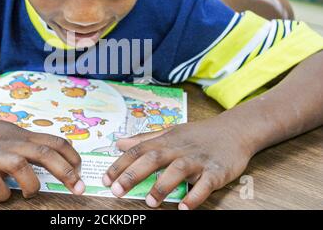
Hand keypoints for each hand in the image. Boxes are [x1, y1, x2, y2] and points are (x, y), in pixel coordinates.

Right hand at [0, 116, 83, 201]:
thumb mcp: (14, 132)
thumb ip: (33, 142)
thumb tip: (59, 154)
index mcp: (24, 136)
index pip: (55, 142)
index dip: (72, 157)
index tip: (81, 171)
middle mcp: (12, 144)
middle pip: (44, 154)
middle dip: (65, 172)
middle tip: (78, 188)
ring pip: (20, 165)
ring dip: (31, 183)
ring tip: (31, 193)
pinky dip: (2, 193)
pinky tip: (4, 195)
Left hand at [102, 120, 251, 209]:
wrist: (234, 130)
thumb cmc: (197, 134)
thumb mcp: (169, 132)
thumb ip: (144, 139)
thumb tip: (119, 143)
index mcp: (165, 140)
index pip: (138, 150)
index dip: (120, 164)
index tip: (105, 179)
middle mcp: (178, 149)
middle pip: (153, 158)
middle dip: (133, 174)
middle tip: (117, 190)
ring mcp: (197, 160)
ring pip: (177, 170)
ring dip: (163, 185)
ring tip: (150, 202)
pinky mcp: (216, 171)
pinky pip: (205, 184)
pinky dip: (195, 195)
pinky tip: (184, 208)